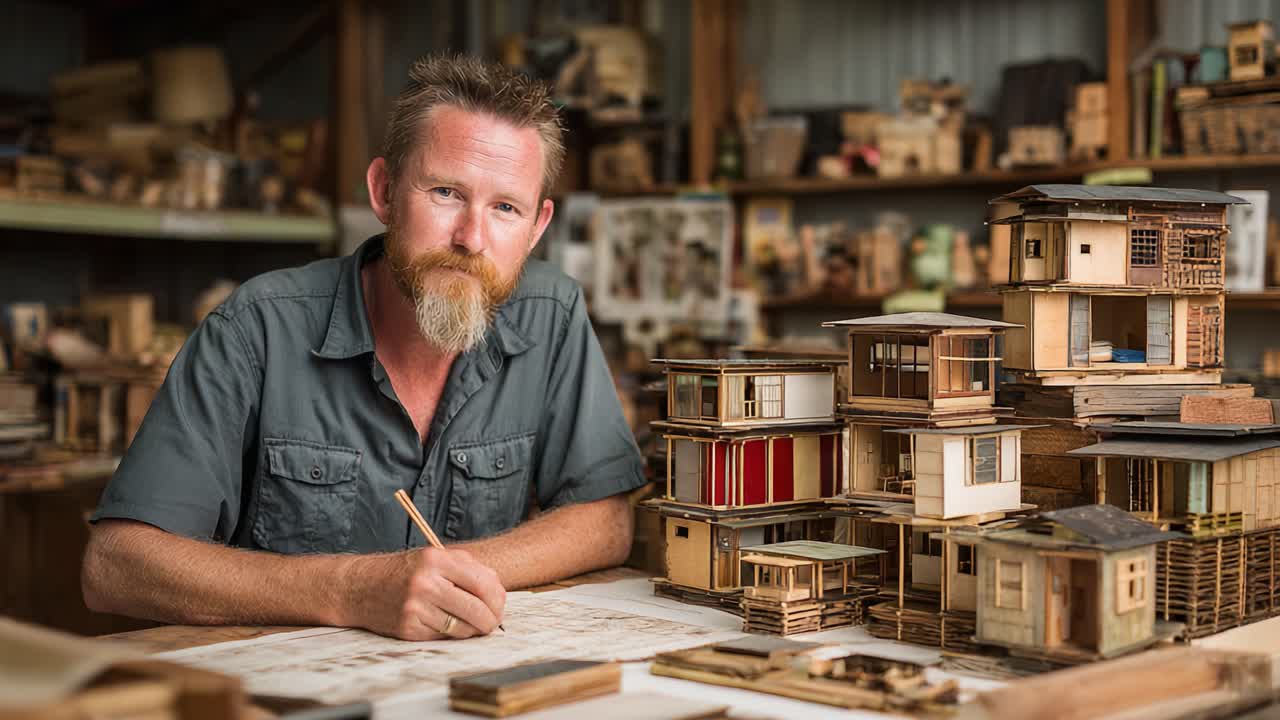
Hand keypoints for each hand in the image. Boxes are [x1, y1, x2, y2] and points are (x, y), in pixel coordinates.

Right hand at [347, 547, 505, 639]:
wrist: (359, 587)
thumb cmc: (403, 572)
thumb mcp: (433, 557)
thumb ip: (467, 568)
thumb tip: (498, 591)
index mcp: (436, 560)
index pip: (484, 582)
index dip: (499, 598)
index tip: (499, 605)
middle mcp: (426, 583)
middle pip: (477, 609)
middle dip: (491, 620)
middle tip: (492, 622)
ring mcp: (416, 607)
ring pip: (463, 628)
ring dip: (473, 630)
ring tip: (472, 624)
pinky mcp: (408, 628)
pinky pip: (443, 637)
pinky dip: (451, 634)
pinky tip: (447, 625)